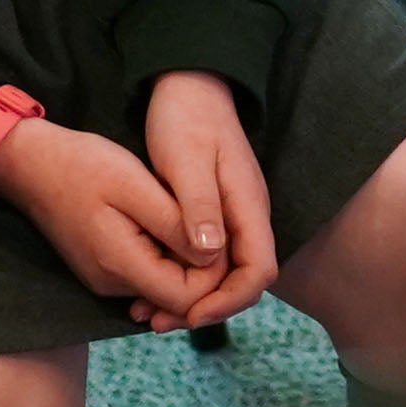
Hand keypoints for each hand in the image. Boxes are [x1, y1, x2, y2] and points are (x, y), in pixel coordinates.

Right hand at [0, 117, 208, 328]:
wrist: (30, 164)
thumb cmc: (82, 166)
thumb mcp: (135, 185)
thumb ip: (175, 223)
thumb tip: (214, 254)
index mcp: (121, 265)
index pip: (187, 299)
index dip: (214, 273)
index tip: (218, 233)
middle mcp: (113, 284)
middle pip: (178, 298)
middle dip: (202, 267)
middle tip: (207, 221)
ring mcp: (106, 280)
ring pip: (164, 286)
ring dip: (183, 259)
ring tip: (184, 216)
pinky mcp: (103, 268)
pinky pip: (147, 274)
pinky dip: (164, 255)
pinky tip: (163, 222)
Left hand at [132, 70, 279, 332]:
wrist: (188, 85)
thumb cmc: (186, 118)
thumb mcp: (186, 161)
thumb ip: (199, 206)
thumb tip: (209, 254)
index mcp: (247, 206)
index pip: (257, 271)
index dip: (228, 300)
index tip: (190, 313)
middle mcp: (247, 216)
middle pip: (242, 280)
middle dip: (206, 307)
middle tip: (159, 321)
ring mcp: (233, 215)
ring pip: (223, 272)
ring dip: (192, 297)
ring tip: (148, 311)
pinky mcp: (215, 213)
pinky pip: (208, 258)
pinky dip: (184, 277)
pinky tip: (152, 281)